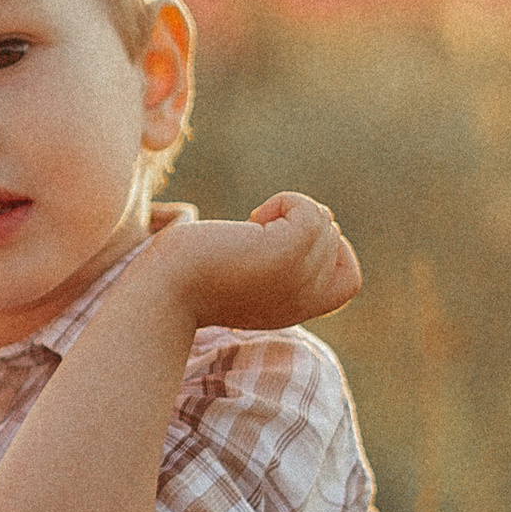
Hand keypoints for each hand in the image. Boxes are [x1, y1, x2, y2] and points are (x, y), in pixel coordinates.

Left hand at [144, 194, 360, 336]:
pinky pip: (312, 211)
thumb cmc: (186, 278)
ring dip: (290, 211)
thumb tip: (303, 223)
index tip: (281, 245)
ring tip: (250, 227)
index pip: (348, 282)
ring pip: (325, 224)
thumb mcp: (243, 277)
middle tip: (254, 234)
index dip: (327, 254)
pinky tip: (251, 220)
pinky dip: (286, 201)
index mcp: (295, 309)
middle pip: (334, 242)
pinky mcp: (289, 253)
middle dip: (298, 225)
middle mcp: (304, 301)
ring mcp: (300, 279)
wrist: (162, 291)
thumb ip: (275, 264)